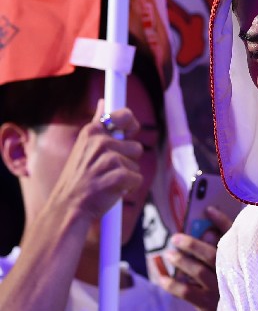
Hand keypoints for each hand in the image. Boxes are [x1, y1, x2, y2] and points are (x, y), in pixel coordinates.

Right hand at [52, 100, 143, 222]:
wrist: (67, 208)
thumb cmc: (79, 178)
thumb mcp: (84, 145)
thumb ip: (98, 123)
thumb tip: (104, 102)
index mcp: (92, 131)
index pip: (125, 116)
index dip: (131, 126)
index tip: (127, 133)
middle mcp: (100, 141)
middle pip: (135, 147)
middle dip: (127, 160)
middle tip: (107, 170)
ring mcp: (109, 158)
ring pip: (136, 165)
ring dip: (126, 176)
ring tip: (106, 181)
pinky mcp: (118, 175)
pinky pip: (137, 179)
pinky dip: (128, 188)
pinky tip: (111, 191)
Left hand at [156, 205, 232, 310]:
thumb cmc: (237, 293)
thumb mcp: (236, 271)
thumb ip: (224, 253)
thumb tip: (207, 233)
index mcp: (242, 261)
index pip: (233, 237)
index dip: (221, 221)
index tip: (208, 210)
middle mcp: (232, 274)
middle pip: (211, 253)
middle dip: (192, 244)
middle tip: (175, 238)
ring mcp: (221, 290)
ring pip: (198, 271)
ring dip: (180, 261)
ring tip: (168, 253)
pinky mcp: (209, 305)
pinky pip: (187, 293)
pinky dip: (172, 285)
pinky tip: (161, 278)